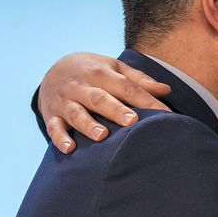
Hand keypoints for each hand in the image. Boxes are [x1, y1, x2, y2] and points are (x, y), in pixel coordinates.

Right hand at [39, 52, 171, 153]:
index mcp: (101, 73)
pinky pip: (53, 127)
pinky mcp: (51, 114)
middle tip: (132, 121)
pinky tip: (70, 149)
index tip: (164, 114)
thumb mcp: (115, 68)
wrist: (54, 67)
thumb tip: (166, 90)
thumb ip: (139, 80)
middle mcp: (82, 86)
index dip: (146, 101)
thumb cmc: (94, 71)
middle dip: (115, 110)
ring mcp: (65, 101)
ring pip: (77, 113)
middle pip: (100, 98)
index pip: (126, 87)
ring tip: (102, 136)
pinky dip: (60, 138)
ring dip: (88, 125)